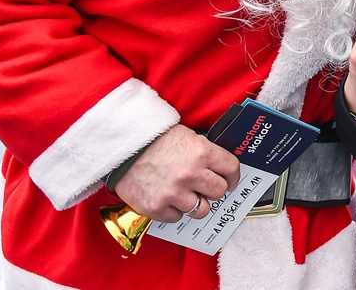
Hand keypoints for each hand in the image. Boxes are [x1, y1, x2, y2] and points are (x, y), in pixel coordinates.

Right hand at [114, 124, 239, 222]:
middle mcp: (190, 174)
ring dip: (196, 203)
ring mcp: (173, 193)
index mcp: (201, 152)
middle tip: (206, 187)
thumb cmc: (155, 141)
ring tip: (187, 194)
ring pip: (202, 210)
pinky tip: (169, 198)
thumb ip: (205, 152)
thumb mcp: (187, 136)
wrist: (122, 149)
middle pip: (219, 191)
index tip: (230, 180)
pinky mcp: (157, 208)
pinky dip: (175, 210)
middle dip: (215, 190)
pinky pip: (178, 217)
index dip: (233, 175)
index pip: (231, 168)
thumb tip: (222, 168)